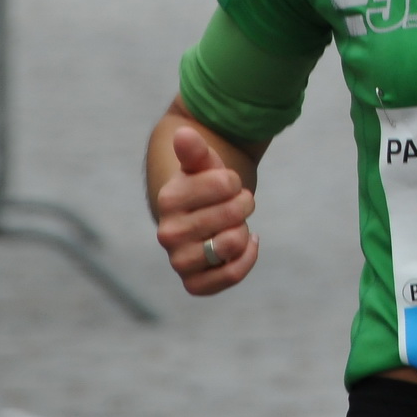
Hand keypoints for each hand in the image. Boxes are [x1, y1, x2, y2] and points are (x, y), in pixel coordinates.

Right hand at [154, 127, 259, 295]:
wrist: (196, 217)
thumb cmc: (203, 186)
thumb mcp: (201, 164)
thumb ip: (194, 150)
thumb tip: (185, 133)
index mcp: (168, 199)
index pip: (225, 184)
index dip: (234, 181)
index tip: (227, 183)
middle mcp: (168, 233)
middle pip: (233, 214)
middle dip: (244, 204)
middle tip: (237, 203)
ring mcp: (179, 261)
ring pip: (231, 245)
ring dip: (243, 231)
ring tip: (235, 224)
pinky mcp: (194, 283)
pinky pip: (230, 276)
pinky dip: (247, 259)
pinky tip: (249, 243)